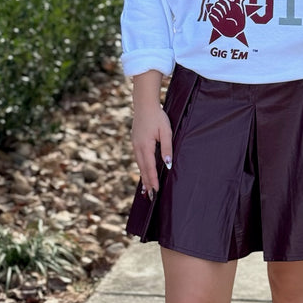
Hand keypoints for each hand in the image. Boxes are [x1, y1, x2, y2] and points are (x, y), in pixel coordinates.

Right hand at [130, 70, 172, 196]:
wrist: (144, 104)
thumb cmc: (157, 117)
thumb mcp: (166, 131)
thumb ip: (167, 147)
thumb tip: (168, 164)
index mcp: (145, 146)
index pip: (149, 167)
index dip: (153, 180)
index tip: (156, 191)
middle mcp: (138, 148)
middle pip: (143, 169)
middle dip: (147, 183)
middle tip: (151, 197)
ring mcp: (135, 145)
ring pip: (139, 165)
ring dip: (143, 177)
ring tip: (146, 190)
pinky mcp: (135, 142)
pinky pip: (138, 159)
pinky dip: (141, 168)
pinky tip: (143, 172)